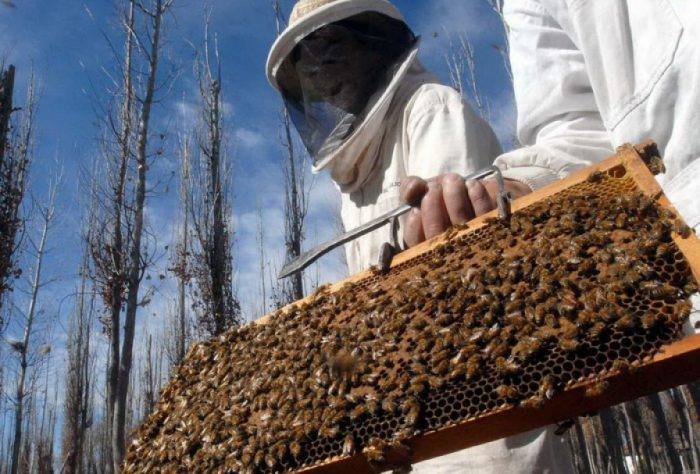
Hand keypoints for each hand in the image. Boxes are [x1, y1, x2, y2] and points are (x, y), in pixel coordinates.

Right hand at [400, 173, 531, 247]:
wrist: (481, 195)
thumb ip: (411, 189)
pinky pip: (486, 214)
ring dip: (454, 195)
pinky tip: (472, 185)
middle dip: (432, 205)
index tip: (416, 208)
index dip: (414, 226)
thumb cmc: (445, 199)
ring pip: (461, 222)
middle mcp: (451, 252)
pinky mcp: (498, 230)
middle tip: (434, 189)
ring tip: (452, 180)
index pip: (415, 245)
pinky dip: (477, 196)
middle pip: (437, 234)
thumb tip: (413, 188)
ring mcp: (476, 243)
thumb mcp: (424, 192)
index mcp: (427, 248)